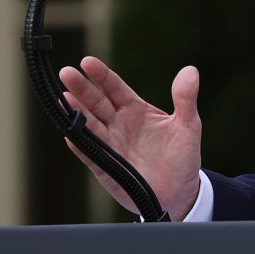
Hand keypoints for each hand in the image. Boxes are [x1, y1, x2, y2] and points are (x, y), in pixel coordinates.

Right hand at [58, 56, 202, 220]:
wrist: (180, 191)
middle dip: (82, 88)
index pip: (115, 88)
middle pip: (97, 102)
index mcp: (136, 109)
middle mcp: (118, 124)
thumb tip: (191, 70)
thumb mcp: (188, 125)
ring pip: (89, 125)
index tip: (88, 62)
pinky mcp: (106, 167)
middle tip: (66, 73)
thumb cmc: (182, 155)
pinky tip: (70, 133)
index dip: (102, 76)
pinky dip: (80, 143)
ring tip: (63, 98)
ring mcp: (111, 144)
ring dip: (75, 112)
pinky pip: (90, 154)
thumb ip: (185, 99)